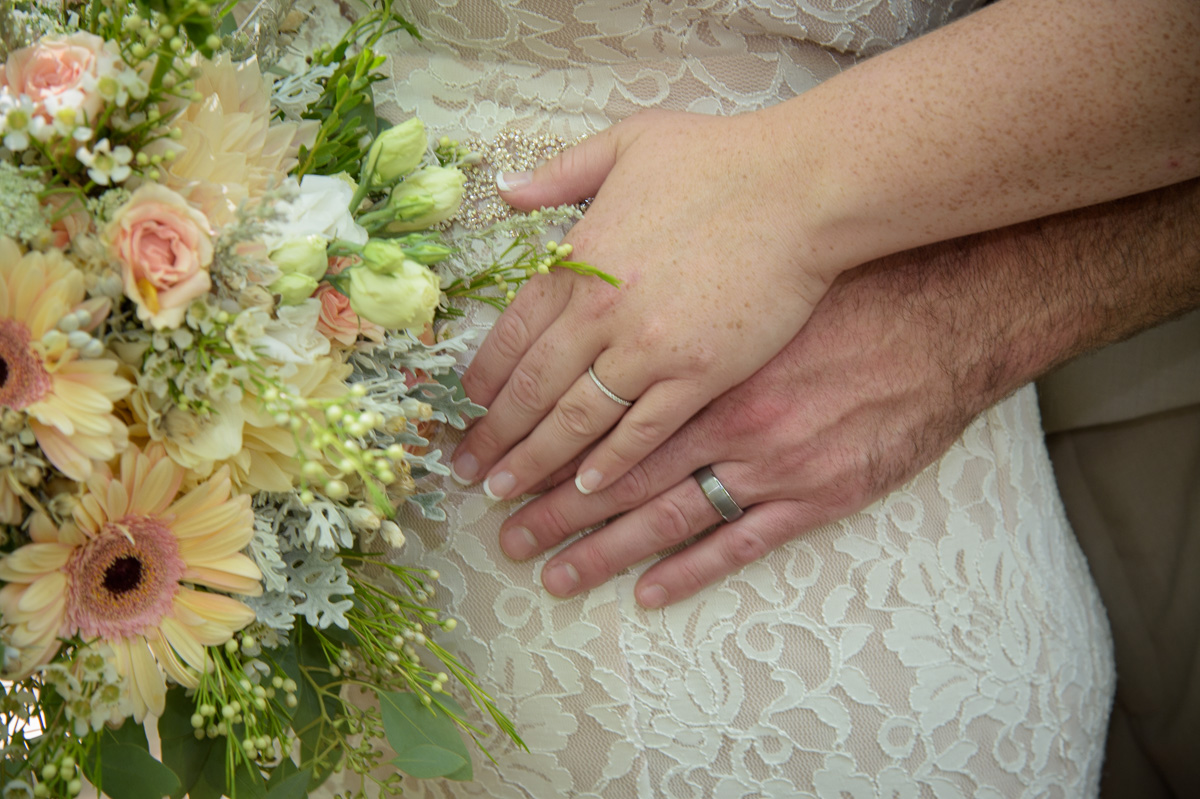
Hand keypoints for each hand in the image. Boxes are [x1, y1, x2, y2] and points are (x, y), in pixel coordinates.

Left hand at [451, 109, 834, 501]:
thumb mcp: (629, 142)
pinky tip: (587, 487)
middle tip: (467, 471)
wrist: (802, 187)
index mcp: (580, 262)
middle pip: (533, 388)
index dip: (484, 379)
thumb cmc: (721, 159)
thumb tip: (507, 191)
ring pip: (577, 420)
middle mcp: (603, 313)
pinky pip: (643, 432)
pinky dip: (611, 463)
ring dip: (537, 461)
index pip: (513, 334)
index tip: (466, 409)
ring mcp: (650, 349)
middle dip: (495, 435)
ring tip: (506, 492)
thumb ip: (562, 173)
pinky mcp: (700, 375)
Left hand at [494, 176, 1199, 606]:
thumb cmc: (843, 281)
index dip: (541, 445)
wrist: (948, 313)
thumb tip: (593, 279)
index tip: (498, 468)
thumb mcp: (752, 271)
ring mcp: (771, 462)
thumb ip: (673, 281)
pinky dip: (692, 571)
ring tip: (553, 575)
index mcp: (698, 360)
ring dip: (603, 551)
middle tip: (504, 537)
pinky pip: (741, 543)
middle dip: (552, 510)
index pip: (597, 414)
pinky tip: (648, 592)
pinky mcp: (818, 494)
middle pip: (617, 474)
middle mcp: (724, 417)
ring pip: (667, 518)